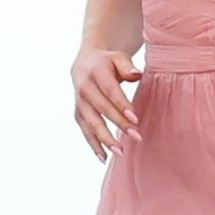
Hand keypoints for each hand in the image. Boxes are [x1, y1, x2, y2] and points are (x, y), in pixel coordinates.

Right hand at [71, 45, 141, 162]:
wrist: (85, 62)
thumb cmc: (108, 62)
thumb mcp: (118, 57)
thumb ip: (127, 66)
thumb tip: (136, 74)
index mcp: (95, 72)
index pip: (110, 91)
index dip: (122, 105)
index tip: (135, 119)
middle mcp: (84, 88)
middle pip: (102, 109)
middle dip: (119, 124)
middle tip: (136, 137)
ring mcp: (79, 102)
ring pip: (91, 123)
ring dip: (105, 139)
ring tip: (120, 152)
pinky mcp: (78, 113)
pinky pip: (85, 130)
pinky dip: (93, 144)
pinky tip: (104, 157)